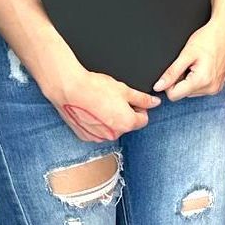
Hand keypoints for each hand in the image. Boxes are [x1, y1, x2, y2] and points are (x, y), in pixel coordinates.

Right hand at [46, 66, 160, 141]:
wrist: (69, 89)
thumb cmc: (96, 87)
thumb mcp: (125, 89)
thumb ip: (143, 98)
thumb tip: (155, 102)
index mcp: (127, 123)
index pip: (143, 119)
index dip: (140, 108)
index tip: (131, 100)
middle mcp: (114, 134)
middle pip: (127, 124)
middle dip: (124, 113)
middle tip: (114, 99)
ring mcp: (98, 137)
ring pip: (111, 128)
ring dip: (110, 119)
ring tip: (101, 103)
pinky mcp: (85, 136)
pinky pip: (97, 131)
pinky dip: (97, 123)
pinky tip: (91, 110)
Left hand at [155, 16, 224, 99]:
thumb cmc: (210, 38)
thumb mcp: (186, 53)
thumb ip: (171, 72)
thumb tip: (159, 86)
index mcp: (202, 81)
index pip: (174, 95)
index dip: (169, 82)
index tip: (176, 69)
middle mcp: (211, 88)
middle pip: (183, 93)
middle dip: (181, 79)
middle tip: (189, 63)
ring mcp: (216, 87)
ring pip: (191, 91)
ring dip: (189, 78)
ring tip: (197, 63)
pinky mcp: (218, 85)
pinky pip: (200, 87)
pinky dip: (198, 78)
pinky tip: (203, 66)